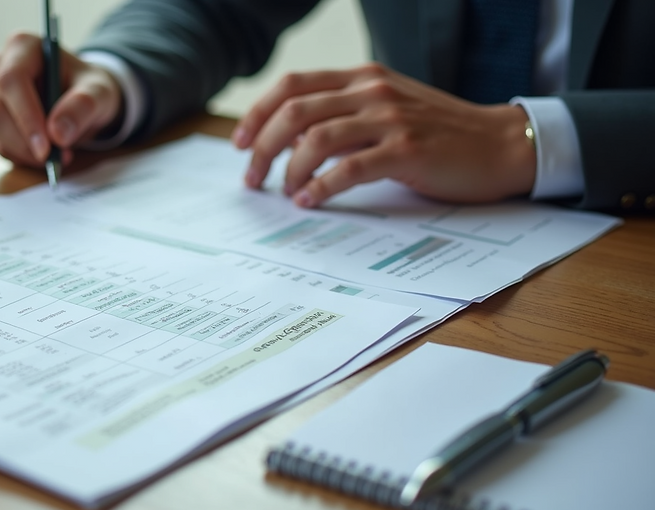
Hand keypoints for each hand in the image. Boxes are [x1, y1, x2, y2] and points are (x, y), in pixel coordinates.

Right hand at [0, 33, 123, 166]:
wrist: (83, 98)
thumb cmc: (89, 87)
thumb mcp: (100, 93)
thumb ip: (83, 106)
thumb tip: (57, 134)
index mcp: (23, 46)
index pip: (11, 80)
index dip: (26, 116)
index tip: (47, 146)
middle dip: (25, 141)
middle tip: (57, 159)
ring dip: (25, 151)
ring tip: (60, 155)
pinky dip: (23, 156)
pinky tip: (47, 154)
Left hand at [231, 63, 535, 207]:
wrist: (501, 144)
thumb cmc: (439, 133)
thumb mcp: (387, 109)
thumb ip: (344, 116)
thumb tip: (292, 141)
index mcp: (362, 77)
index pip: (291, 85)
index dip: (257, 113)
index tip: (239, 143)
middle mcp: (371, 90)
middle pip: (294, 111)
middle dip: (262, 147)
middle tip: (252, 178)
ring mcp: (390, 118)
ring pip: (316, 137)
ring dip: (288, 169)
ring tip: (282, 192)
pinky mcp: (407, 150)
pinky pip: (349, 168)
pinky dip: (321, 186)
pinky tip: (309, 200)